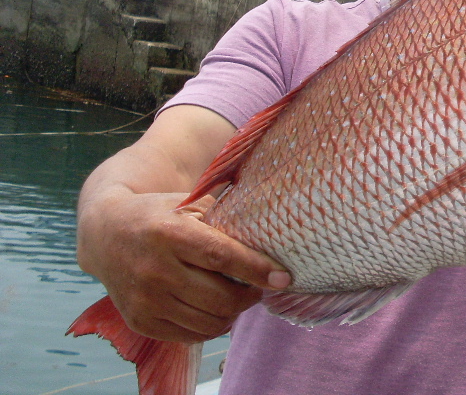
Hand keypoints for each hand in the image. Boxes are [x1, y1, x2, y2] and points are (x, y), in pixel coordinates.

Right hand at [78, 192, 290, 343]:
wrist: (106, 233)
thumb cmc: (160, 214)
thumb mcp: (190, 204)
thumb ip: (225, 219)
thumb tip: (270, 235)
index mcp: (169, 233)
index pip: (222, 257)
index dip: (257, 270)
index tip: (283, 277)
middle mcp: (154, 269)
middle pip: (220, 298)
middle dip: (250, 296)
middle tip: (260, 286)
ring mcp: (145, 300)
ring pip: (209, 323)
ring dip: (234, 313)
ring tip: (239, 297)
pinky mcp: (140, 322)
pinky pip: (190, 336)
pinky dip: (211, 326)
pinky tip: (215, 308)